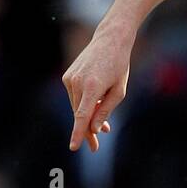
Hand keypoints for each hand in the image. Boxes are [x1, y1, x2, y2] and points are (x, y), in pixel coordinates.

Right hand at [62, 19, 132, 151]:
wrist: (110, 40)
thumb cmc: (119, 65)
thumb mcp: (118, 91)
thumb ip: (105, 110)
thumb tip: (94, 129)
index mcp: (92, 86)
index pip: (81, 116)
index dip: (78, 133)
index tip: (73, 147)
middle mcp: (77, 82)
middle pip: (79, 114)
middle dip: (87, 130)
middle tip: (95, 147)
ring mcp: (69, 78)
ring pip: (76, 107)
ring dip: (87, 117)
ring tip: (105, 127)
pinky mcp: (67, 76)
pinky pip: (74, 97)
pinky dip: (83, 105)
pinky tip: (96, 105)